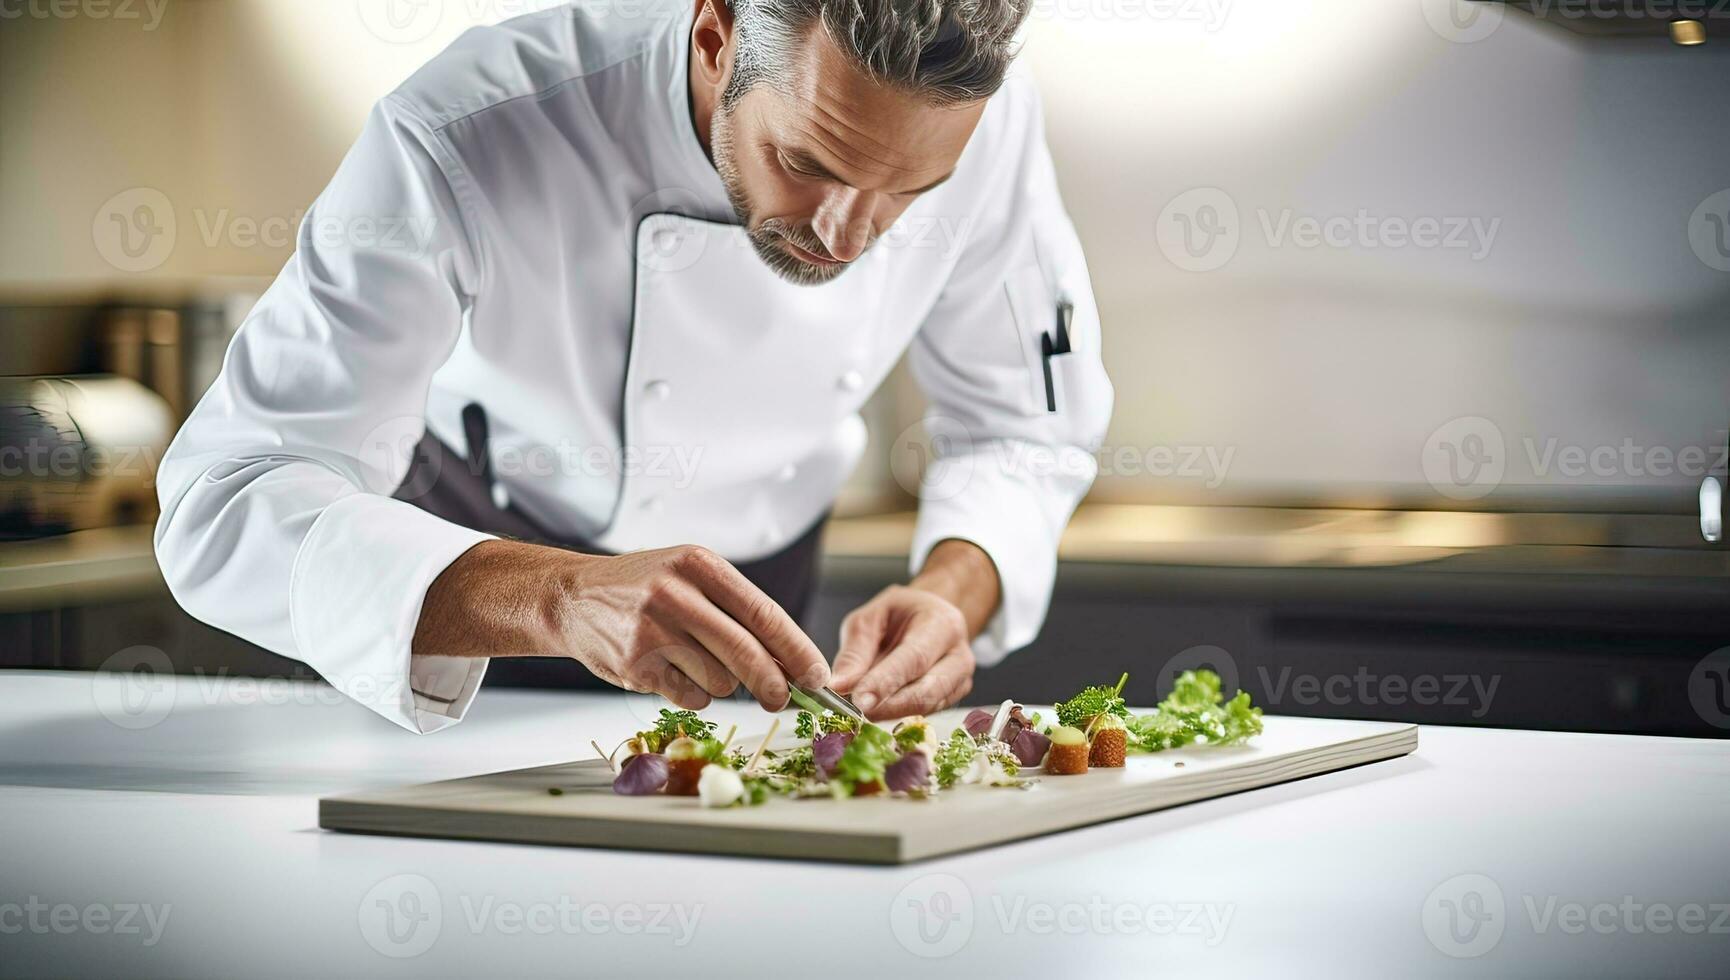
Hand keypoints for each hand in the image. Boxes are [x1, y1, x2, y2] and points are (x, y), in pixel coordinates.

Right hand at [413, 540, 829, 710]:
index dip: (797, 650)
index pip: (764, 613)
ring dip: (723, 683)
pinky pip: (690, 696)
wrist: (572, 597)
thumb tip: (791, 660)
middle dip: (774, 683)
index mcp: (700, 564)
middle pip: (746, 652)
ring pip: (720, 679)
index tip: (818, 675)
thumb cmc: (644, 587)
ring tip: (696, 661)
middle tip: (784, 699)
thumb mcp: (690, 576)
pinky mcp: (636, 665)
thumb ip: (736, 610)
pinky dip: (694, 694)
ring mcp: (653, 631)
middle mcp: (676, 594)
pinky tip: (673, 672)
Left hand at [829, 585, 976, 719]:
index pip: (915, 658)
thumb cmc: (898, 616)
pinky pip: (924, 714)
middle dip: (889, 706)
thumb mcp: (870, 618)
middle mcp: (959, 655)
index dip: (886, 682)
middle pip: (927, 690)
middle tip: (855, 713)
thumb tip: (839, 686)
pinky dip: (897, 716)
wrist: (927, 619)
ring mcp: (960, 681)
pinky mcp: (951, 700)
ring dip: (891, 714)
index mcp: (942, 623)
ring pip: (927, 708)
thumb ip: (855, 652)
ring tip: (859, 713)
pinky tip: (875, 713)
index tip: (859, 700)